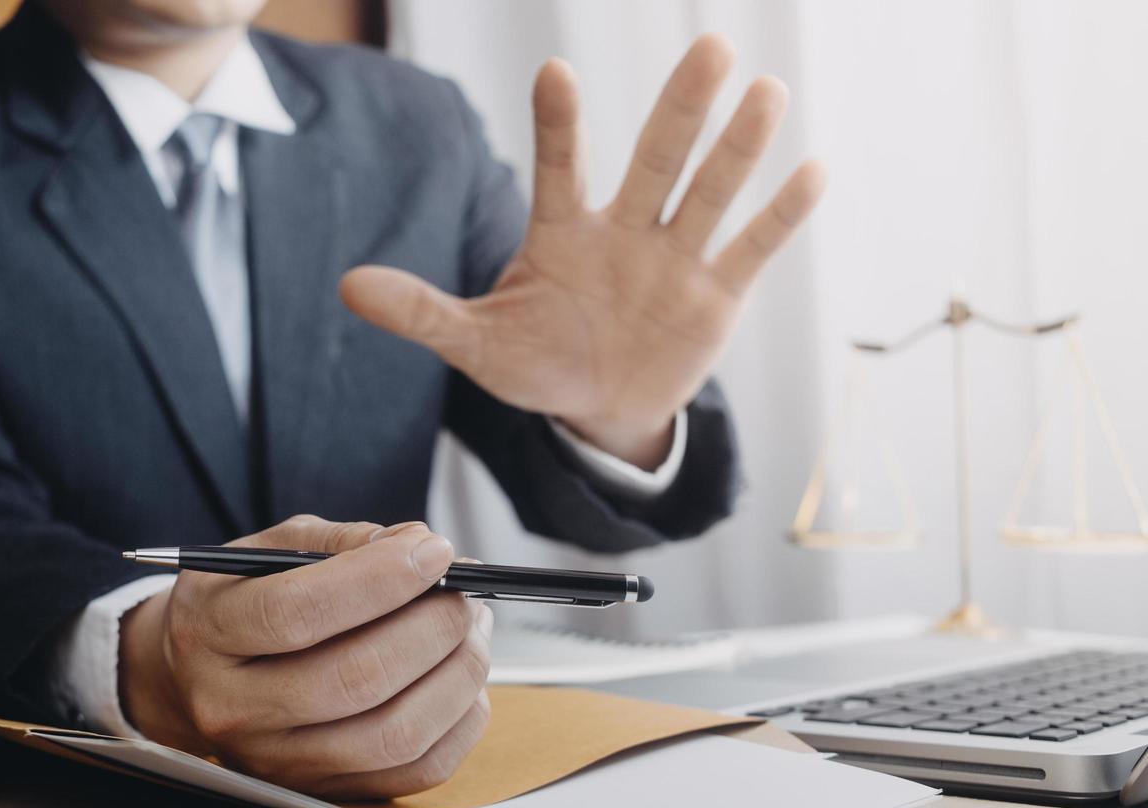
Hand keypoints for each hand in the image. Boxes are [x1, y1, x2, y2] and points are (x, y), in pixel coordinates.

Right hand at [118, 514, 492, 799]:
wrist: (196, 675)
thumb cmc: (243, 600)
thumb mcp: (268, 549)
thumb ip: (340, 541)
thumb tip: (418, 546)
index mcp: (208, 630)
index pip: (297, 611)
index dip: (379, 579)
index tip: (434, 550)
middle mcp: (233, 707)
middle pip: (354, 678)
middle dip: (432, 626)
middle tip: (462, 592)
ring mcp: (277, 761)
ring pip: (394, 733)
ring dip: (457, 673)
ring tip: (470, 627)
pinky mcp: (323, 790)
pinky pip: (415, 770)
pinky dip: (459, 720)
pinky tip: (459, 676)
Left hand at [340, 35, 825, 467]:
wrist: (595, 407)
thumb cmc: (533, 361)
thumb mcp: (475, 342)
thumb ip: (422, 311)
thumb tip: (348, 285)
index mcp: (561, 233)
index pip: (560, 167)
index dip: (558, 124)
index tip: (554, 73)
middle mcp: (624, 230)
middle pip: (655, 160)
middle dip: (679, 109)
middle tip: (708, 46)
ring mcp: (674, 258)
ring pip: (709, 193)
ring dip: (737, 148)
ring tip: (764, 90)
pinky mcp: (715, 295)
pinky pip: (752, 247)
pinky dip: (781, 215)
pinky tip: (813, 169)